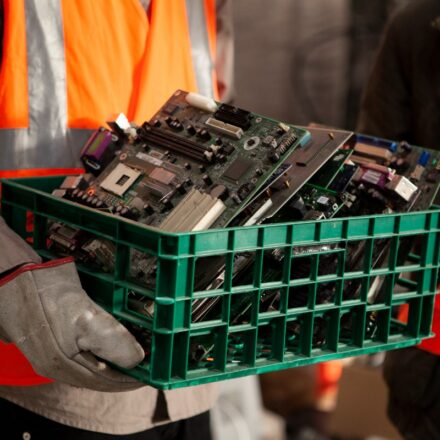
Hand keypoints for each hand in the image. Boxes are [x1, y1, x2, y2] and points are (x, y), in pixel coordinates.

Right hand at [0, 258, 144, 391]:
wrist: (11, 274)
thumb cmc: (44, 292)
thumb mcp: (84, 315)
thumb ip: (111, 341)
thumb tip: (136, 359)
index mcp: (64, 365)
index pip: (107, 381)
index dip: (131, 377)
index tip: (151, 372)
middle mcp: (55, 366)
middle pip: (98, 377)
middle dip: (123, 372)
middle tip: (145, 363)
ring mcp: (49, 354)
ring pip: (89, 367)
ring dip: (111, 363)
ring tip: (131, 354)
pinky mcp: (47, 341)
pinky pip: (79, 356)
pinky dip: (98, 353)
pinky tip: (106, 343)